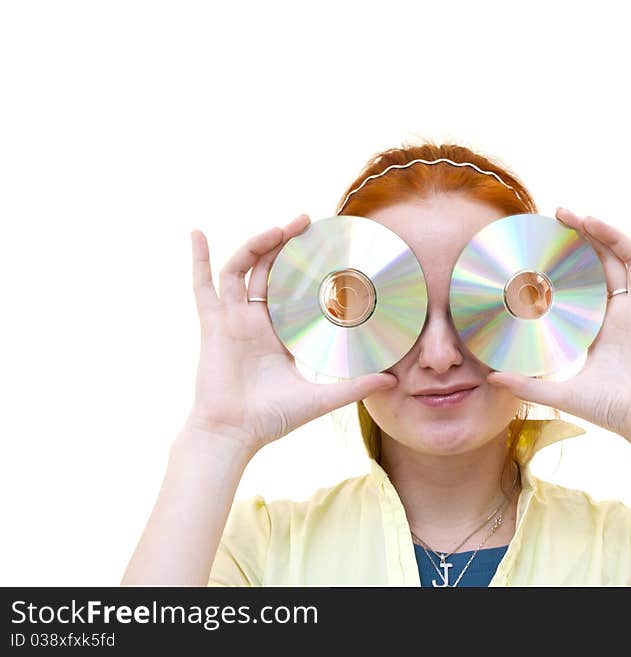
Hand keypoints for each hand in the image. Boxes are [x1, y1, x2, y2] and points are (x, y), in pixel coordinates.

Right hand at [184, 214, 397, 455]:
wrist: (235, 433)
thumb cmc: (273, 418)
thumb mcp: (321, 397)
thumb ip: (355, 387)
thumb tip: (392, 381)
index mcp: (280, 334)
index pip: (296, 290)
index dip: (309, 268)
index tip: (328, 247)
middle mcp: (256, 321)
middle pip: (269, 270)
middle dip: (286, 244)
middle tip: (308, 222)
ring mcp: (233, 319)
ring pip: (243, 269)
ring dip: (258, 245)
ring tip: (280, 228)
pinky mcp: (213, 323)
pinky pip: (202, 285)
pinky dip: (198, 259)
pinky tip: (197, 233)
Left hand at [486, 208, 630, 446]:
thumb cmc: (613, 411)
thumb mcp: (563, 392)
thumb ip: (528, 385)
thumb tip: (491, 378)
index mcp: (599, 327)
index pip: (580, 283)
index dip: (565, 262)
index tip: (544, 241)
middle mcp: (622, 312)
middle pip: (603, 262)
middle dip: (583, 236)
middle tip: (559, 215)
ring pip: (628, 260)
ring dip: (610, 236)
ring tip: (586, 217)